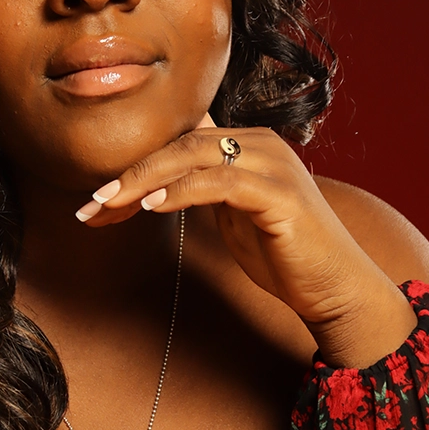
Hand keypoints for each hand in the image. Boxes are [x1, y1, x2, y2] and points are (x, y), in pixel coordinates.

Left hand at [75, 117, 415, 367]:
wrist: (338, 289)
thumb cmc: (282, 252)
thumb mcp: (231, 212)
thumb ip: (201, 186)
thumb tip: (154, 180)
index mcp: (245, 142)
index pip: (177, 140)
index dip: (134, 163)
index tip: (97, 199)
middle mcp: (258, 142)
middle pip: (177, 144)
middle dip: (128, 173)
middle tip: (90, 203)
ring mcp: (271, 163)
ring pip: (191, 156)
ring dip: (141, 182)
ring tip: (106, 205)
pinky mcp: (279, 192)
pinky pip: (219, 183)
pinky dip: (180, 193)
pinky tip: (151, 207)